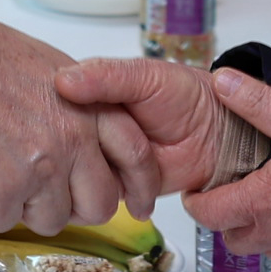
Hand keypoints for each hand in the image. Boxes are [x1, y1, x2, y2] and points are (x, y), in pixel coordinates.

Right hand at [0, 21, 127, 232]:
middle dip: (74, 207)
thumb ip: (76, 106)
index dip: (139, 186)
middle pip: (98, 205)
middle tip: (47, 193)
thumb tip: (82, 140)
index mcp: (91, 106)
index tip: (137, 205)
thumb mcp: (49, 67)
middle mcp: (75, 141)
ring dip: (25, 205)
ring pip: (51, 220)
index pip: (136, 154)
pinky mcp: (5, 190)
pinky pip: (4, 220)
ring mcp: (43, 169)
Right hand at [57, 58, 240, 214]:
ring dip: (85, 177)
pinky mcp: (115, 185)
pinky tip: (119, 184)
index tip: (52, 122)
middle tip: (97, 146)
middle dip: (70, 152)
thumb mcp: (144, 75)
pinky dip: (102, 194)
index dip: (50, 117)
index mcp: (87, 96)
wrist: (220, 135)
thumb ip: (105, 76)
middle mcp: (87, 129)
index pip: (52, 108)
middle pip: (57, 147)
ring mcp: (99, 159)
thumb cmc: (186, 96)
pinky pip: (94, 196)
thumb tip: (63, 81)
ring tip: (116, 167)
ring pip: (71, 175)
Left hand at [182, 68, 270, 261]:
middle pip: (233, 239)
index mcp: (259, 202)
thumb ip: (257, 102)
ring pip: (263, 246)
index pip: (208, 214)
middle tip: (228, 194)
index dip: (195, 203)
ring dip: (256, 229)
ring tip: (263, 201)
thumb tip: (222, 81)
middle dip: (224, 221)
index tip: (194, 190)